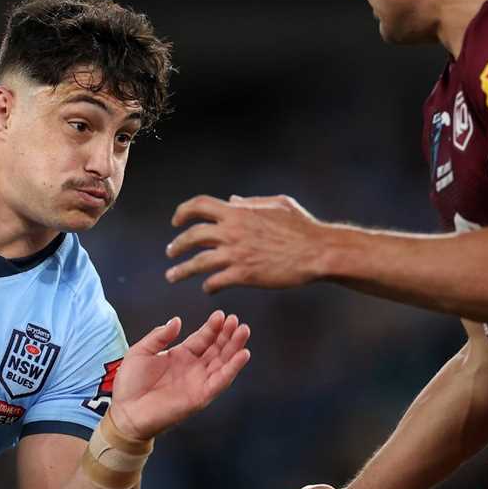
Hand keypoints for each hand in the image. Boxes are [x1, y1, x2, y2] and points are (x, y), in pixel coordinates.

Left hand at [108, 311, 250, 440]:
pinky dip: (233, 369)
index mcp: (180, 356)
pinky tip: (243, 355)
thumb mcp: (141, 351)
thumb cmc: (130, 384)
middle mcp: (193, 368)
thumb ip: (159, 335)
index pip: (202, 339)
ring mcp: (198, 382)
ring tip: (243, 331)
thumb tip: (177, 320)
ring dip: (234, 347)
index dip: (213, 327)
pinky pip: (221, 381)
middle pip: (216, 349)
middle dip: (228, 334)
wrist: (125, 412)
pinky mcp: (201, 397)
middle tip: (237, 320)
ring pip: (223, 362)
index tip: (222, 314)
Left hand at [166, 194, 329, 292]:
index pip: (199, 205)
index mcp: (237, 212)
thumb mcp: (277, 204)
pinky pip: (216, 281)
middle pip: (191, 236)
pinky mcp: (244, 275)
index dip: (183, 212)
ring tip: (172, 276)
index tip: (176, 221)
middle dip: (176, 245)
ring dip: (181, 270)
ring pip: (197, 262)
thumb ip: (251, 202)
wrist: (317, 251)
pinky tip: (207, 288)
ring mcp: (236, 254)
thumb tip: (232, 200)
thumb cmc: (302, 226)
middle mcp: (232, 231)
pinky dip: (208, 285)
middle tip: (170, 252)